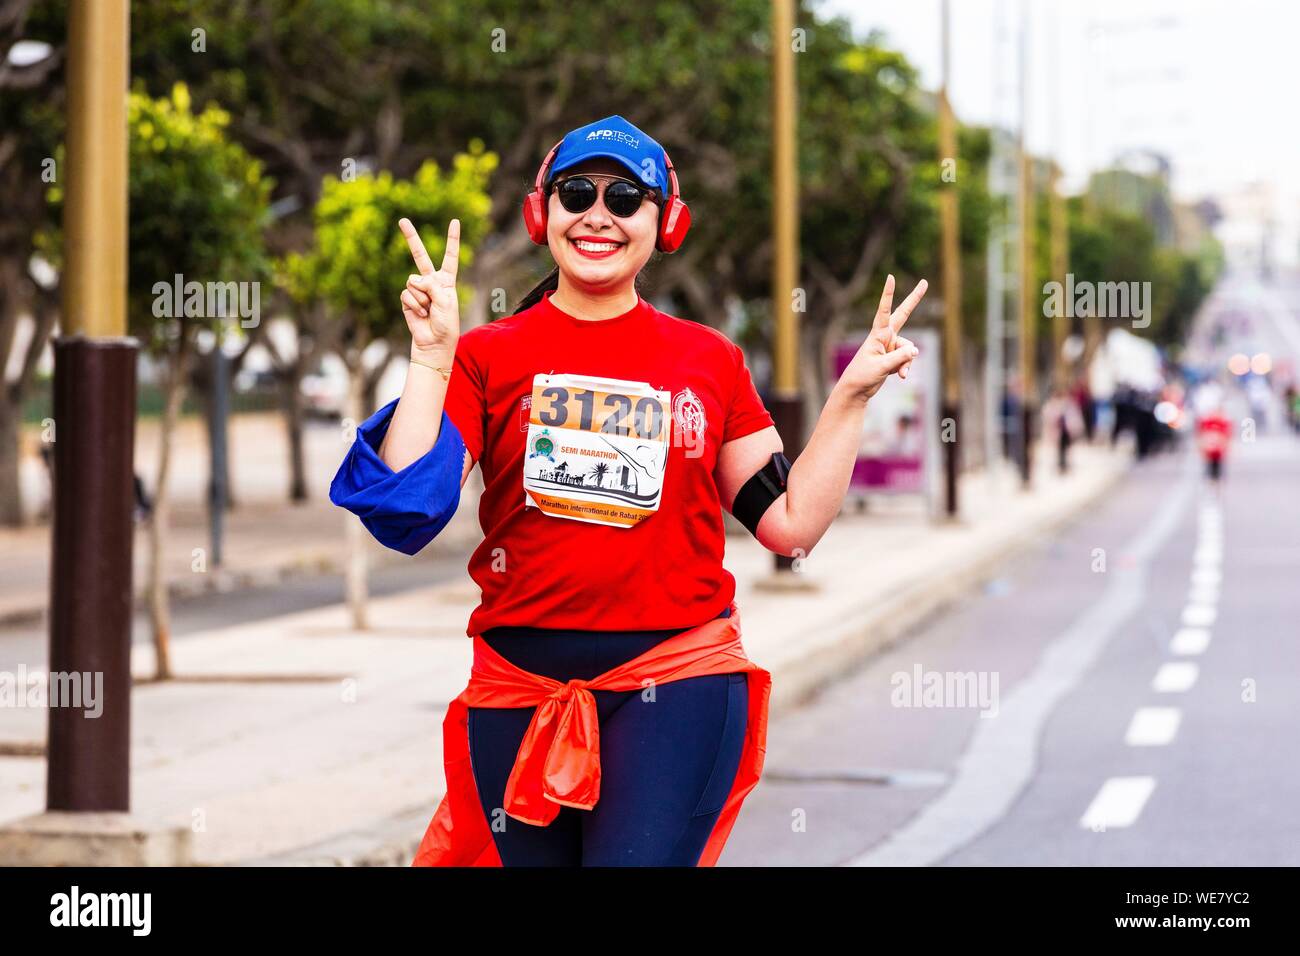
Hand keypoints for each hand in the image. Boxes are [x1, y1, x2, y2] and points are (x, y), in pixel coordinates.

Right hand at [399, 217, 459, 360]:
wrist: (434, 343)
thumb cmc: (446, 324)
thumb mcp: (445, 301)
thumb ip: (431, 284)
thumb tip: (413, 279)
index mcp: (446, 280)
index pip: (450, 256)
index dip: (452, 239)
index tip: (454, 221)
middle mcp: (431, 282)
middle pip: (420, 256)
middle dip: (411, 238)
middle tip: (402, 220)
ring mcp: (418, 289)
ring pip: (413, 282)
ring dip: (421, 298)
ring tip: (429, 310)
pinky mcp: (406, 299)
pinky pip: (406, 293)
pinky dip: (414, 304)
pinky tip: (420, 314)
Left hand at [837, 274, 926, 403]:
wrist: (857, 390)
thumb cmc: (863, 375)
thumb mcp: (882, 366)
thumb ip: (900, 357)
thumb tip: (915, 350)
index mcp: (878, 334)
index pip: (884, 310)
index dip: (888, 294)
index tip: (890, 277)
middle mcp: (885, 336)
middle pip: (903, 314)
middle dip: (914, 299)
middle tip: (925, 282)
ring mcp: (891, 346)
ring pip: (908, 349)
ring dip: (906, 362)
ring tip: (899, 373)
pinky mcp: (894, 357)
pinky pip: (907, 359)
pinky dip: (905, 368)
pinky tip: (900, 377)